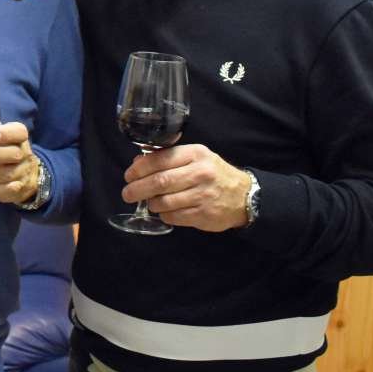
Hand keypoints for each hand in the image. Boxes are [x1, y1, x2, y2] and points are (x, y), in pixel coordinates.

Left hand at [0, 116, 38, 205]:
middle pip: (12, 154)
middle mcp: (23, 154)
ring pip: (6, 174)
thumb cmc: (0, 149)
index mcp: (18, 136)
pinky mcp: (17, 189)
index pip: (18, 132)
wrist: (22, 174)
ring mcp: (22, 173)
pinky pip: (3, 190)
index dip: (6, 134)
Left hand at [122, 144, 250, 231]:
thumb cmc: (213, 174)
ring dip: (152, 203)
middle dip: (137, 189)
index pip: (160, 159)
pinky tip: (166, 211)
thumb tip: (137, 163)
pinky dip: (164, 215)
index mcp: (195, 154)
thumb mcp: (195, 158)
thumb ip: (168, 158)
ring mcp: (203, 195)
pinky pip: (173, 217)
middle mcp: (200, 173)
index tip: (128, 175)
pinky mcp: (203, 214)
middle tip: (127, 194)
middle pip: (160, 181)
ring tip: (150, 202)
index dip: (139, 169)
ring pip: (164, 201)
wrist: (244, 195)